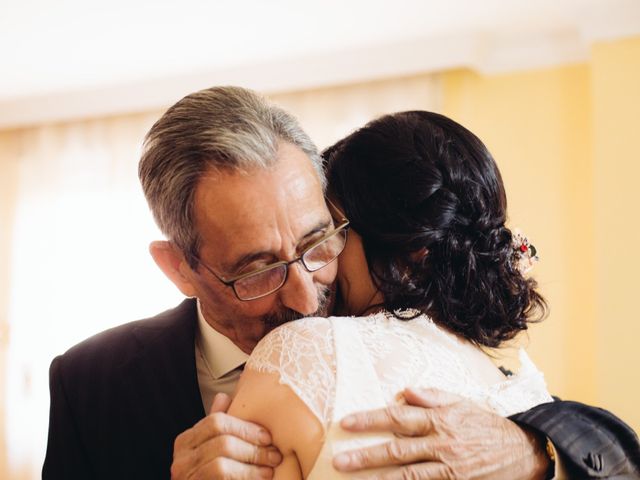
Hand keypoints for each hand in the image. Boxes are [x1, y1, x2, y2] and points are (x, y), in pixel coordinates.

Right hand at [171, 393, 282, 479]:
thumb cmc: (212, 474)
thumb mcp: (214, 447)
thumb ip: (218, 426)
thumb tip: (224, 396)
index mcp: (185, 441)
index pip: (216, 422)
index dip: (245, 427)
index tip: (267, 436)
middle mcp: (181, 460)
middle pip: (222, 443)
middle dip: (253, 448)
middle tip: (275, 454)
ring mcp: (186, 477)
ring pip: (221, 465)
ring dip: (251, 465)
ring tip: (270, 467)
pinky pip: (222, 479)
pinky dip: (246, 477)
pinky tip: (262, 478)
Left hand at [333, 388, 549, 479]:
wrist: (523, 452)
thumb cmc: (486, 425)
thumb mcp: (462, 402)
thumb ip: (432, 396)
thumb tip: (404, 391)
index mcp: (440, 419)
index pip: (398, 416)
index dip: (371, 419)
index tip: (346, 423)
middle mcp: (441, 443)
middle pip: (397, 450)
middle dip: (365, 456)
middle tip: (339, 460)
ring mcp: (449, 468)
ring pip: (408, 475)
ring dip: (379, 479)